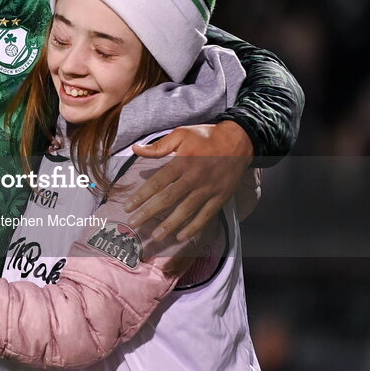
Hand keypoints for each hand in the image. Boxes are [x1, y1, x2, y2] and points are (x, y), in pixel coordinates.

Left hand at [124, 121, 252, 242]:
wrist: (240, 140)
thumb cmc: (207, 136)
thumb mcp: (182, 134)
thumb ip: (159, 145)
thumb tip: (136, 149)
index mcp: (182, 161)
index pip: (157, 182)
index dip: (141, 196)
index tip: (128, 207)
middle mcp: (194, 177)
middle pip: (168, 198)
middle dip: (149, 212)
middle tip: (134, 224)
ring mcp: (208, 189)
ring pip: (186, 210)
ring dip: (170, 224)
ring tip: (156, 236)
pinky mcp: (220, 196)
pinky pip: (206, 215)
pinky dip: (194, 227)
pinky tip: (181, 236)